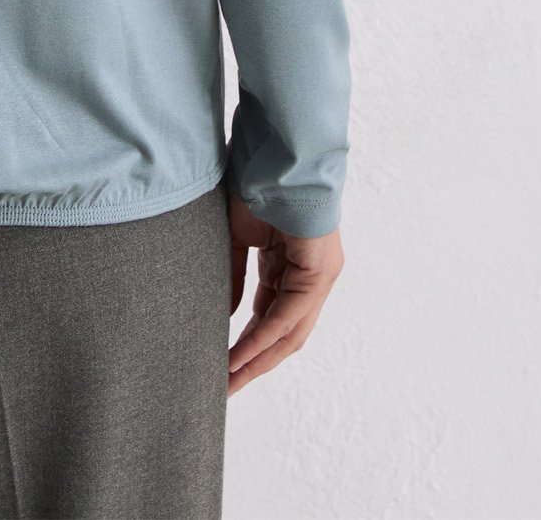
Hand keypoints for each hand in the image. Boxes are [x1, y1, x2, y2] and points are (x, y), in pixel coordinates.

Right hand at [225, 191, 343, 393]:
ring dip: (259, 359)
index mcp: (291, 267)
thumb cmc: (257, 184)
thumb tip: (227, 313)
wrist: (277, 152)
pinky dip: (265, 336)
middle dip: (254, 364)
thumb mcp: (238, 237)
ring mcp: (318, 276)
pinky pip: (290, 315)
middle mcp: (310, 277)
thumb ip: (235, 274)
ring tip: (230, 379)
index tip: (222, 367)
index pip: (272, 319)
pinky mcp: (318, 272)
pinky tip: (242, 353)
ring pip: (291, 332)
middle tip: (226, 387)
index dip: (247, 345)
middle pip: (285, 336)